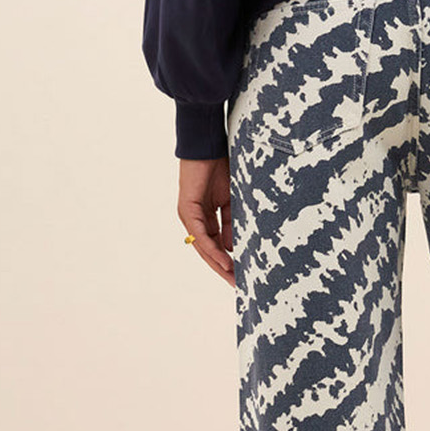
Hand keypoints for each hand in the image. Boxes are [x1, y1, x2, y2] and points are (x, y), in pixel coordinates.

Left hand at [178, 155, 234, 286]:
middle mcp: (194, 219)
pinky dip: (213, 249)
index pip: (216, 244)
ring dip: (218, 264)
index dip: (228, 259)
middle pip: (208, 250)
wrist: (209, 145)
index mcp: (205, 216)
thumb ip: (231, 222)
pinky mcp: (188, 210)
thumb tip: (233, 246)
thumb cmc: (221, 167)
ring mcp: (189, 216)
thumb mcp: (231, 200)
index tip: (242, 274)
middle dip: (223, 268)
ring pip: (203, 247)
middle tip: (237, 285)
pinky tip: (225, 260)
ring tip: (232, 278)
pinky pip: (201, 235)